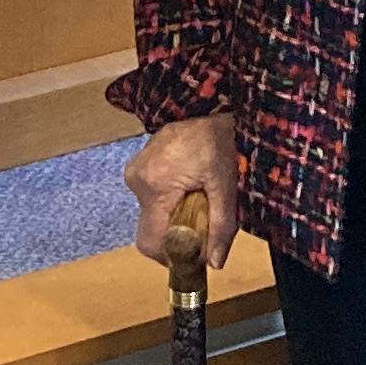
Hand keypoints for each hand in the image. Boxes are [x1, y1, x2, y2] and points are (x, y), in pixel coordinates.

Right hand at [129, 114, 245, 268]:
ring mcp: (137, 169)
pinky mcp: (141, 164)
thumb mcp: (228, 184)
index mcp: (155, 184)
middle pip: (152, 229)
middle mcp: (138, 178)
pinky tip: (192, 183)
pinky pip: (153, 196)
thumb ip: (222, 225)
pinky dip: (171, 200)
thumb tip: (215, 263)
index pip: (151, 242)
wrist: (214, 101)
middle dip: (178, 232)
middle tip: (204, 218)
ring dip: (176, 215)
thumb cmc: (222, 137)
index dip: (173, 254)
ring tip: (201, 194)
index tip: (196, 250)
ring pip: (153, 213)